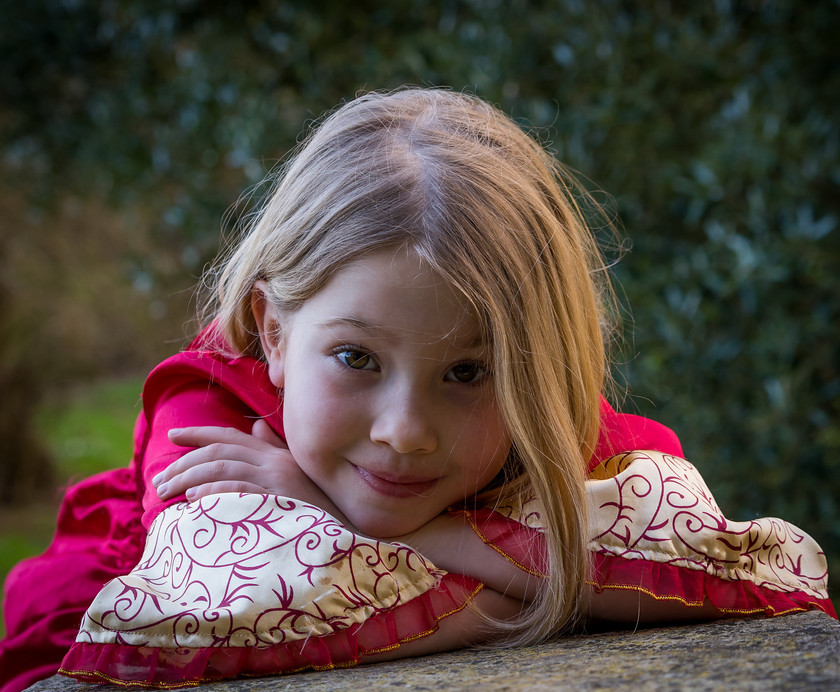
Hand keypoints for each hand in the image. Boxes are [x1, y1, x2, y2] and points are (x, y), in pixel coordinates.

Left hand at [152, 421, 348, 524]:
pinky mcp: (280, 500)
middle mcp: (275, 461)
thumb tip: (256, 426)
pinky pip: (240, 489)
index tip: (173, 434)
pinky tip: (194, 500)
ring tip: (167, 492)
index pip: (231, 436)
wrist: (348, 536)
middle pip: (219, 452)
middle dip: (183, 463)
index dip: (199, 433)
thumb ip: (275, 451)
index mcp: (276, 454)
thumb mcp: (298, 476)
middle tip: (159, 482)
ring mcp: (277, 480)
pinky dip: (214, 491)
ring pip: (222, 467)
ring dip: (188, 477)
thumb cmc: (321, 511)